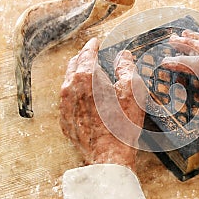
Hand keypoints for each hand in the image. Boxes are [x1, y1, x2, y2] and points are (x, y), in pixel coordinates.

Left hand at [59, 38, 145, 170]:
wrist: (108, 156)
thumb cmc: (121, 124)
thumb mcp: (132, 90)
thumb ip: (126, 68)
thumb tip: (123, 56)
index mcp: (86, 77)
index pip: (86, 53)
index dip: (92, 46)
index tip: (95, 42)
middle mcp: (70, 88)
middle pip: (74, 65)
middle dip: (83, 58)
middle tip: (91, 55)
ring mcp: (65, 106)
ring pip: (69, 81)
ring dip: (78, 74)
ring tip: (88, 73)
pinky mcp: (65, 120)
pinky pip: (68, 99)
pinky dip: (76, 92)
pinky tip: (85, 96)